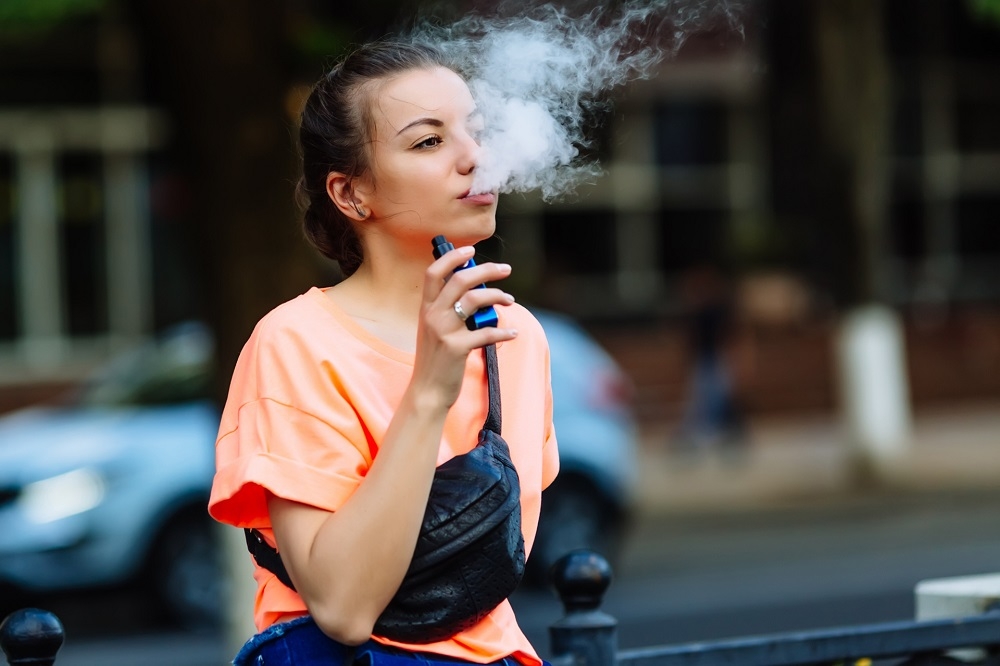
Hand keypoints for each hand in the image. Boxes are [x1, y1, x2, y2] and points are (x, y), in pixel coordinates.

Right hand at [411, 245, 516, 409]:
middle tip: (505, 269)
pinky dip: (504, 332)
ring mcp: (444, 331)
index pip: (434, 272)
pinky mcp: (457, 348)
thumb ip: (448, 310)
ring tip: (510, 300)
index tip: (471, 250)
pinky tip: (513, 333)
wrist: (427, 391)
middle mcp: (433, 315)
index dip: (452, 257)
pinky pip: (487, 333)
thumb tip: (476, 291)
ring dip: (498, 296)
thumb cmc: (436, 359)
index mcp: (426, 308)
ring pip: (475, 300)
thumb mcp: (434, 330)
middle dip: (486, 270)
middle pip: (461, 279)